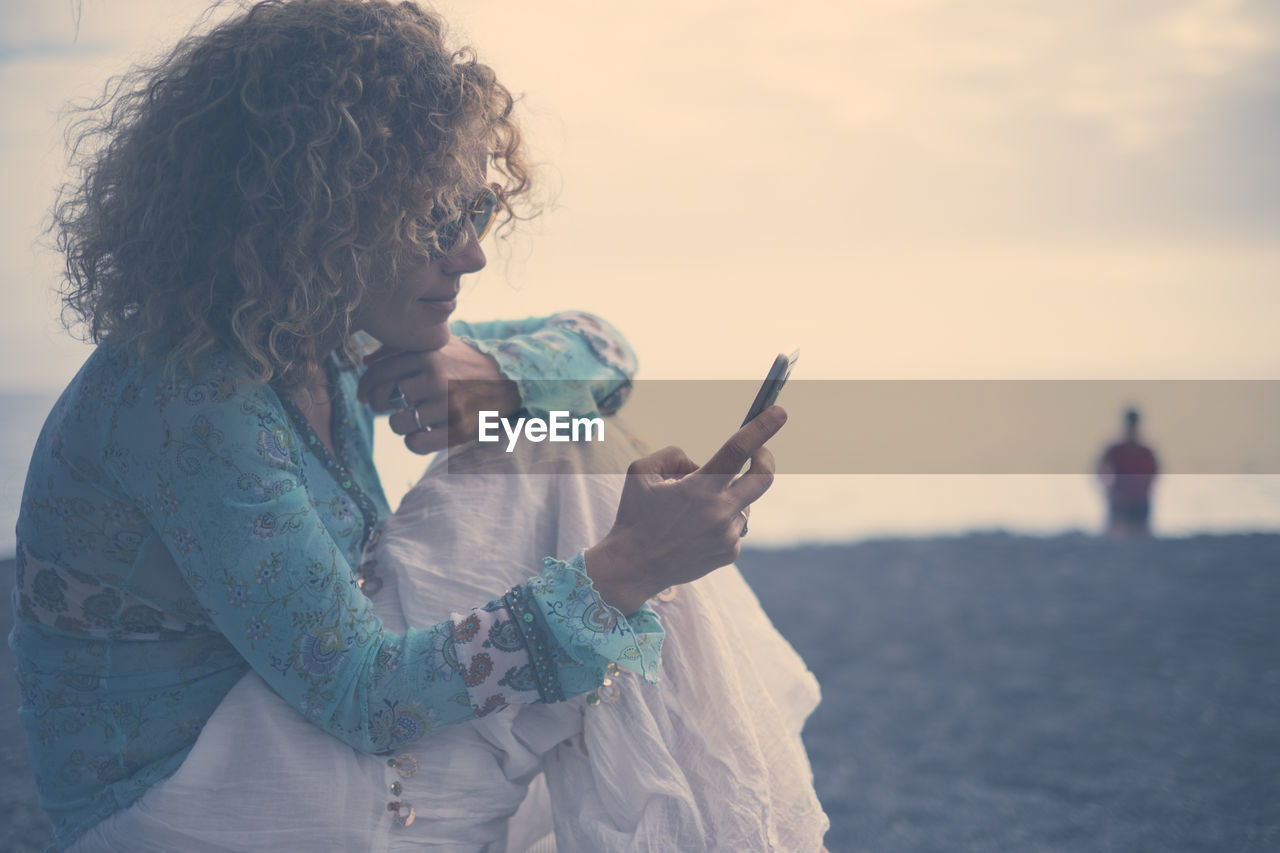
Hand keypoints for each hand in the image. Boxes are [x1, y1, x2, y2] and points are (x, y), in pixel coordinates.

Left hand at [356, 336, 520, 453]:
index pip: (378, 374)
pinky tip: (423, 434)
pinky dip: (414, 442)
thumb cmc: (468, 362)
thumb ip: (404, 348)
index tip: (366, 397)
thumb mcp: (440, 344)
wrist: (511, 380)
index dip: (365, 388)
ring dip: (401, 425)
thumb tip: (366, 362)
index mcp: (427, 354)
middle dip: (382, 407)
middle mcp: (435, 377)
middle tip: (392, 407)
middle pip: (384, 399)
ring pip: (398, 424)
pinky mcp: (459, 428)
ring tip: (414, 419)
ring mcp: (448, 404)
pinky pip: (416, 444)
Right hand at [584, 406, 785, 612]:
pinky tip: (695, 531)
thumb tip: (701, 464)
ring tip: (693, 511)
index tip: (780, 411)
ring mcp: (728, 535)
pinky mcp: (730, 552)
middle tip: (757, 452)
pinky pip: (735, 525)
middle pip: (763, 477)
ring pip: (743, 502)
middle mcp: (719, 511)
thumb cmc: (634, 515)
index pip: (738, 450)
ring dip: (727, 496)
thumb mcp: (640, 472)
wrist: (633, 567)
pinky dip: (720, 520)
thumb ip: (673, 455)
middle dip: (765, 458)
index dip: (762, 428)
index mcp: (699, 488)